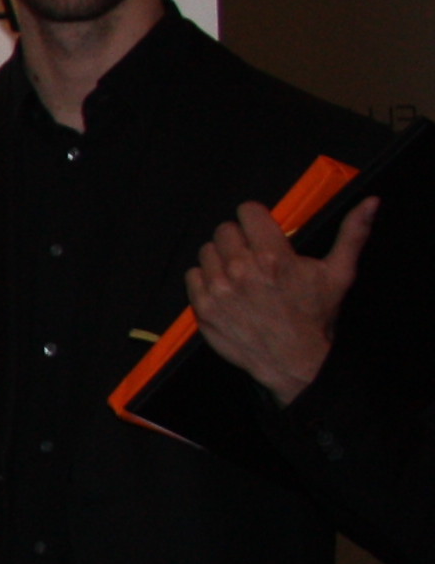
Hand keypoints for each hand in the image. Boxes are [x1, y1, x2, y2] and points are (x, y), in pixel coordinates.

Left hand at [188, 193, 372, 407]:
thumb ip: (352, 234)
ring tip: (239, 272)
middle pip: (225, 230)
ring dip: (221, 257)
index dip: (255, 218)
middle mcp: (242, 269)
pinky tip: (225, 288)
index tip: (261, 229)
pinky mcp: (204, 307)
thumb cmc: (316, 316)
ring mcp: (220, 289)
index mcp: (273, 256)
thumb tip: (371, 203)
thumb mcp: (338, 273)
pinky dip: (206, 279)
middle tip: (252, 254)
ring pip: (207, 251)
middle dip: (239, 238)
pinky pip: (192, 275)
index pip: (247, 211)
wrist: (294, 360)